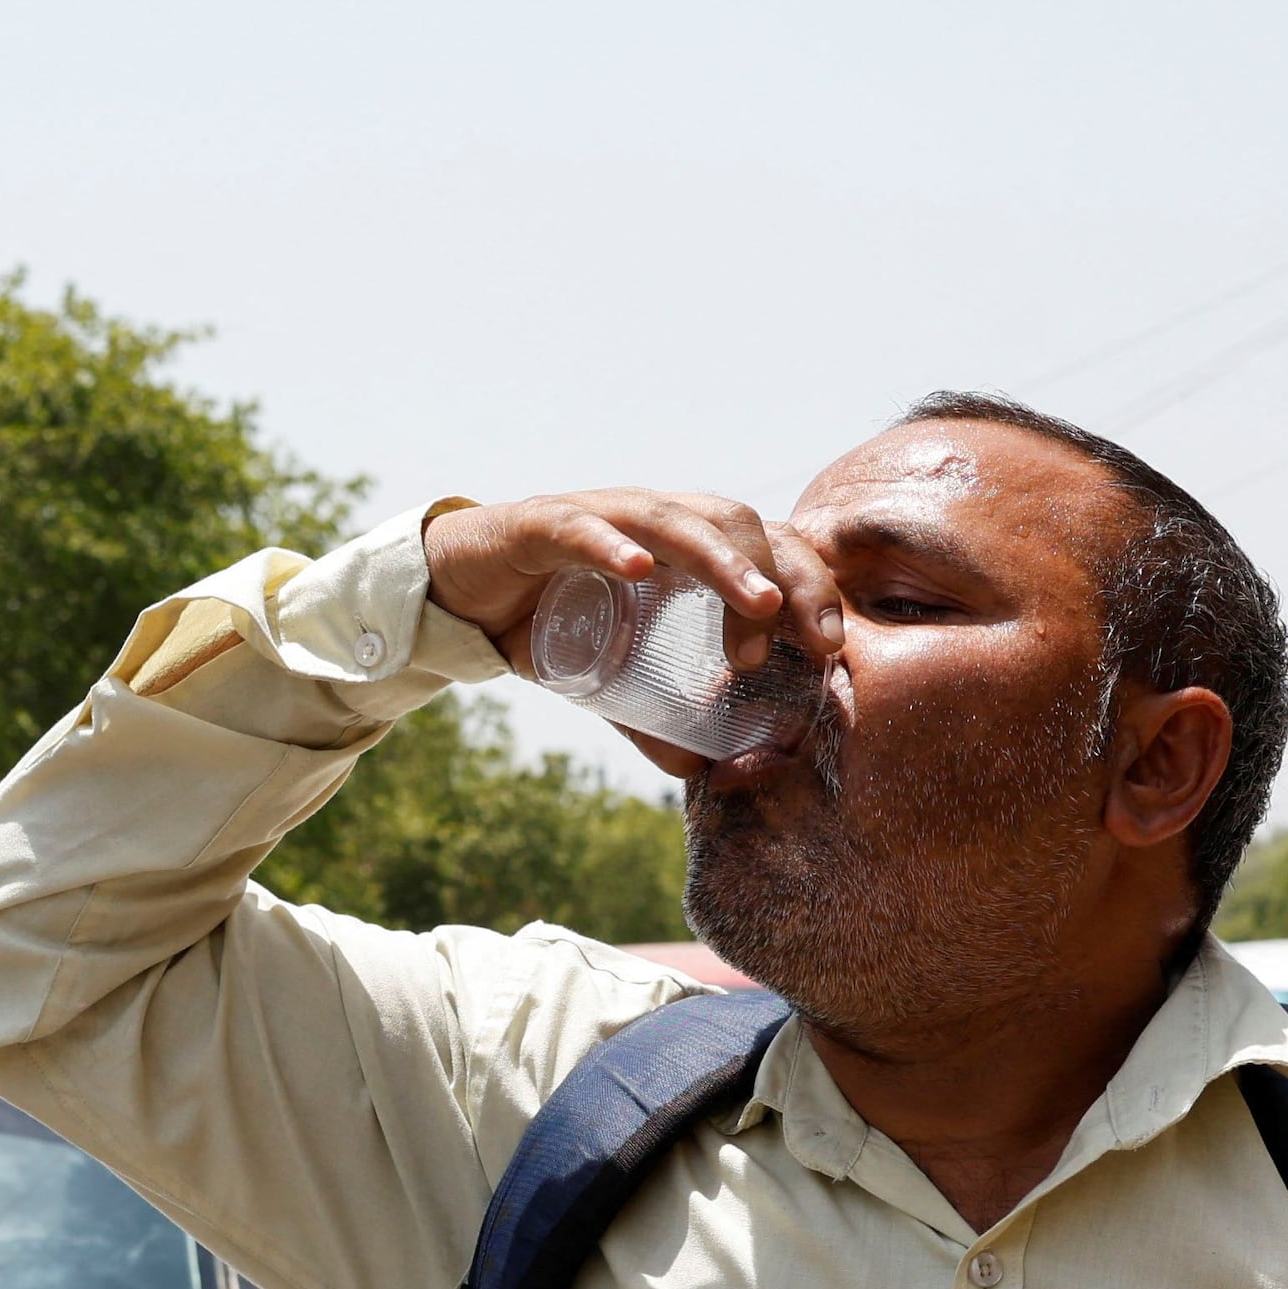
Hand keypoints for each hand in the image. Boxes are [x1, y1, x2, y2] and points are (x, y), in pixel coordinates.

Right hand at [423, 491, 845, 725]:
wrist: (455, 595)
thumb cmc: (543, 619)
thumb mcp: (609, 673)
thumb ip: (651, 715)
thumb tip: (698, 773)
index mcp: (679, 545)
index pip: (763, 545)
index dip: (808, 584)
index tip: (832, 644)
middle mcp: (650, 518)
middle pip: (736, 523)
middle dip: (783, 576)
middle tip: (808, 637)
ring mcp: (599, 515)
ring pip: (676, 521)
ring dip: (724, 563)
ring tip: (760, 605)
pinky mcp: (540, 524)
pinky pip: (583, 529)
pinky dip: (611, 546)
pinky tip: (638, 572)